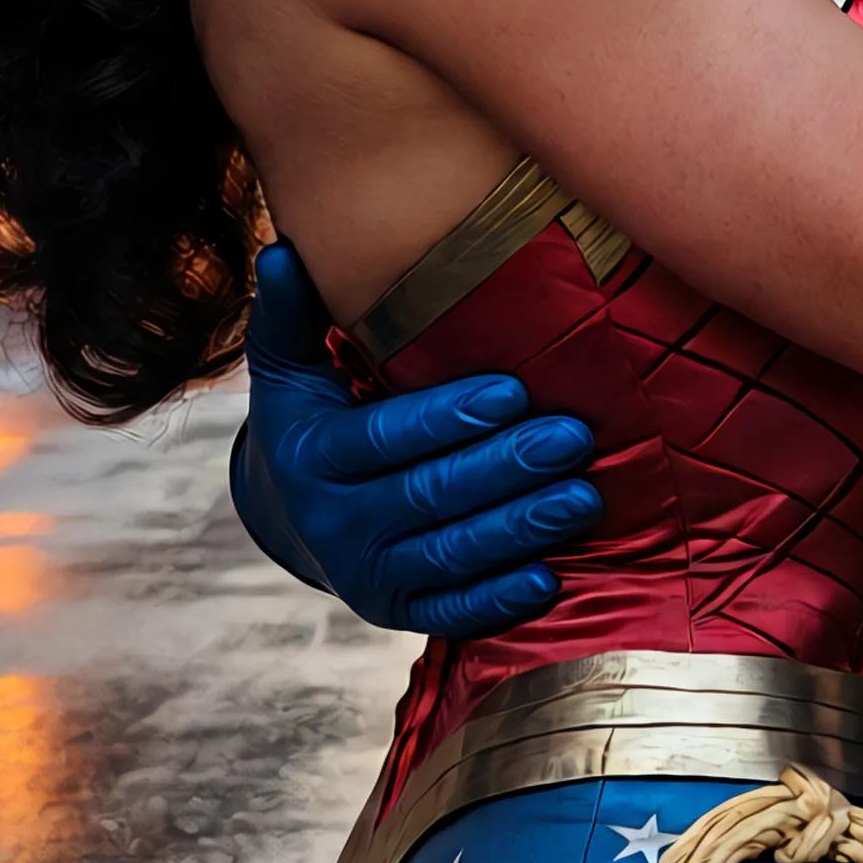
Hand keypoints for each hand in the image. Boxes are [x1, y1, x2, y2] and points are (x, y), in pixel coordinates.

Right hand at [233, 242, 601, 636]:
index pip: (386, 438)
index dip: (448, 419)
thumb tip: (281, 251)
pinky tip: (549, 575)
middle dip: (506, 468)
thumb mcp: (289, 368)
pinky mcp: (395, 611)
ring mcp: (366, 575)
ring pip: (450, 554)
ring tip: (581, 497)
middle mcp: (335, 522)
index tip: (513, 391)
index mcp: (314, 456)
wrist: (291, 514)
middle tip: (572, 437)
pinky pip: (451, 611)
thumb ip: (289, 314)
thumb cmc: (311, 419)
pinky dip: (499, 599)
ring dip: (520, 529)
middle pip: (429, 496)